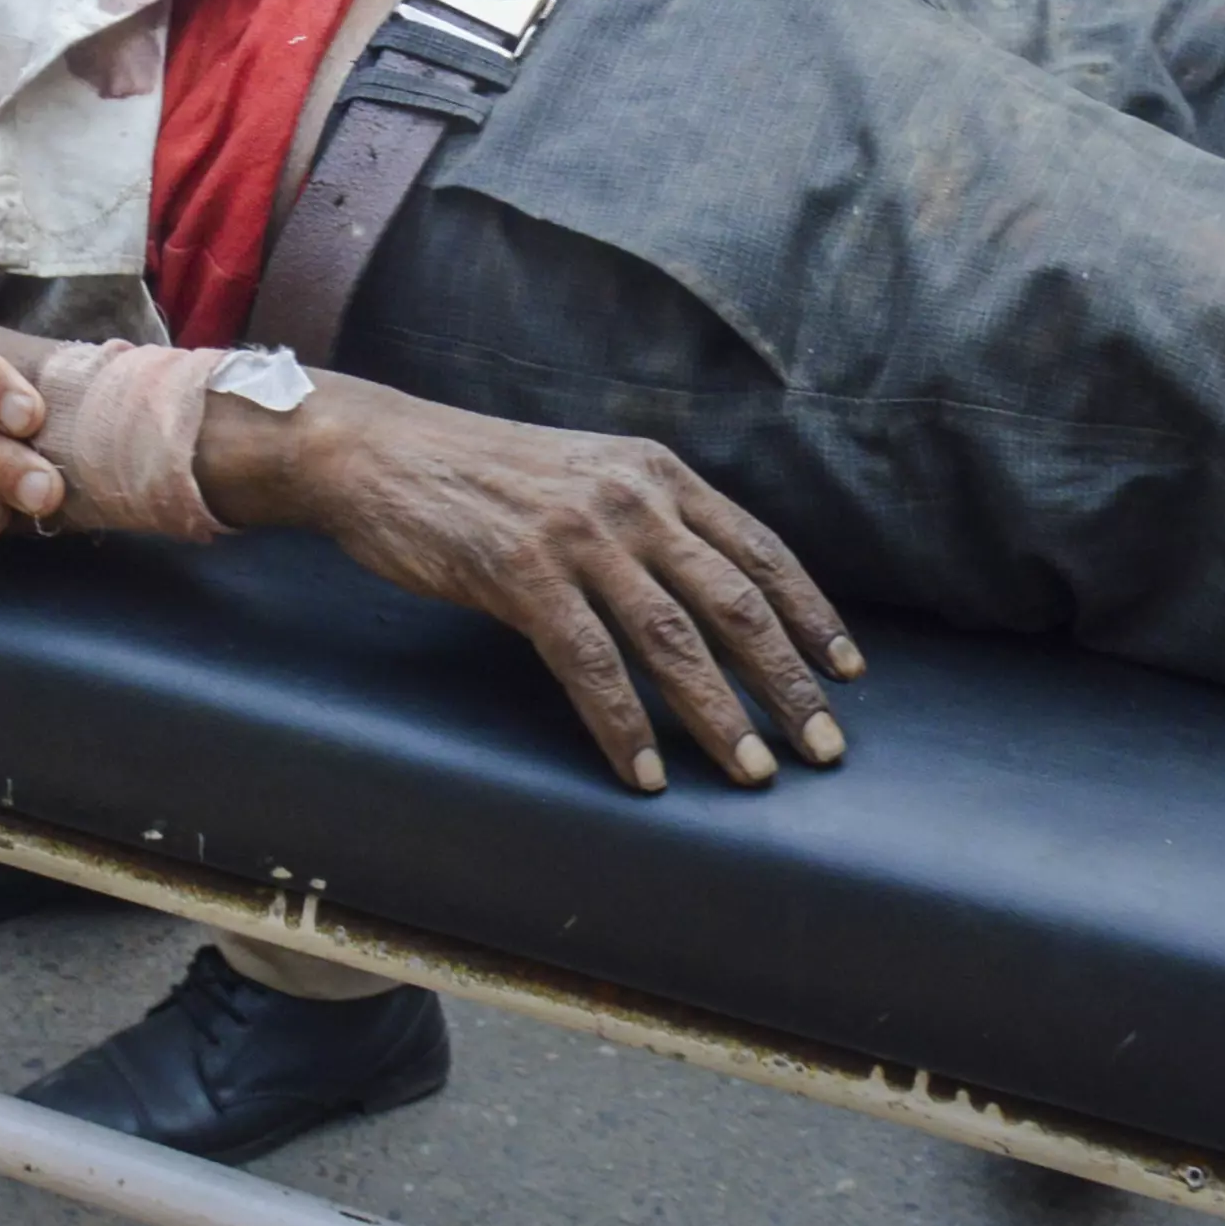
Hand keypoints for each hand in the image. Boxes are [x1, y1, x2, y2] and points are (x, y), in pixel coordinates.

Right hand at [258, 383, 856, 794]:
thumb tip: (705, 594)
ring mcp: (576, 534)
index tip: (848, 672)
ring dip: (721, 716)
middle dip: (789, 682)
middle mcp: (629, 497)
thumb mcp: (582, 474)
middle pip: (735, 602)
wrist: (376, 451)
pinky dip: (625, 726)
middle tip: (824, 748)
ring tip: (754, 774)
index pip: (759, 549)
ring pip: (674, 639)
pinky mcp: (520, 573)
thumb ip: (644, 518)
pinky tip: (646, 772)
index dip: (812, 615)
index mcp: (653, 471)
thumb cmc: (477, 473)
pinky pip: (591, 664)